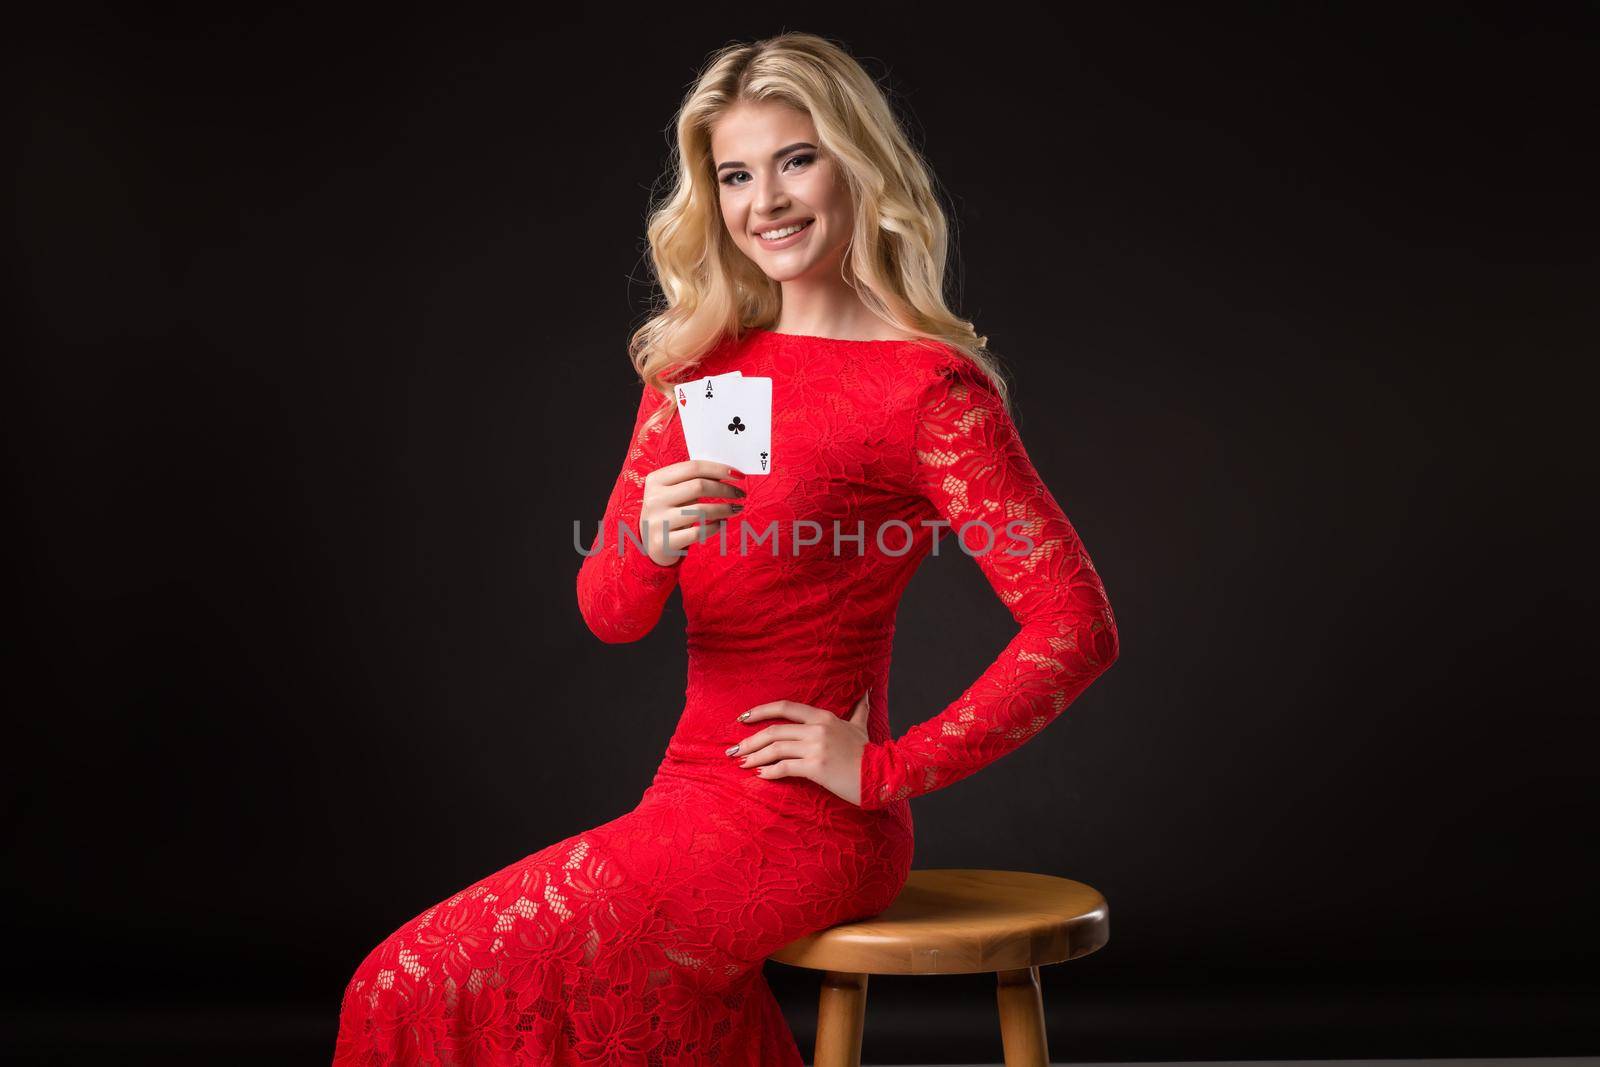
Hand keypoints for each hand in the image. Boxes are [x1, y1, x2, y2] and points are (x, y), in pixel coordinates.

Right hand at [640, 459, 745, 566]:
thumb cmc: (670, 512)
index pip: (693, 467)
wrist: (650, 545)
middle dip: (725, 490)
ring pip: (701, 510)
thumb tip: (728, 474)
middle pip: (699, 486)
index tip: (738, 475)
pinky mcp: (664, 542)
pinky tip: (721, 524)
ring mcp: (657, 521)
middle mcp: (654, 499)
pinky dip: (714, 527)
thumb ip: (693, 481)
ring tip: (736, 509)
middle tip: (740, 494)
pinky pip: (698, 532)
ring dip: (724, 508)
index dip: (719, 469)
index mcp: (656, 480)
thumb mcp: (674, 493)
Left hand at [728, 689, 870, 805]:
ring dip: (754, 757)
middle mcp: (817, 729)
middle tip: (733, 751)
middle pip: (774, 730)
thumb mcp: (861, 726)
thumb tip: (867, 691)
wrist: (882, 775)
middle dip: (749, 740)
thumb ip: (859, 708)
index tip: (742, 718)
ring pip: (775, 749)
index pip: (785, 707)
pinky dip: (769, 772)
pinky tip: (760, 776)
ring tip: (742, 764)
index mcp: (823, 717)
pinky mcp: (817, 767)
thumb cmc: (868, 753)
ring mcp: (817, 747)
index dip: (760, 711)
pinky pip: (785, 767)